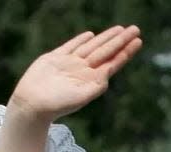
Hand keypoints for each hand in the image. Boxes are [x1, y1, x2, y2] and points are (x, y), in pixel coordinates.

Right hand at [9, 26, 143, 122]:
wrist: (33, 103)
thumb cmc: (57, 104)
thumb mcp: (80, 97)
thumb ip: (94, 86)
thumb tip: (107, 76)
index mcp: (92, 80)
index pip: (113, 62)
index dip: (126, 51)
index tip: (138, 41)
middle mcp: (84, 70)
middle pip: (106, 51)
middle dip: (120, 40)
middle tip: (135, 28)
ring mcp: (70, 63)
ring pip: (92, 46)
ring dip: (106, 38)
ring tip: (119, 29)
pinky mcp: (55, 58)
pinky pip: (72, 46)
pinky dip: (81, 40)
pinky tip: (91, 35)